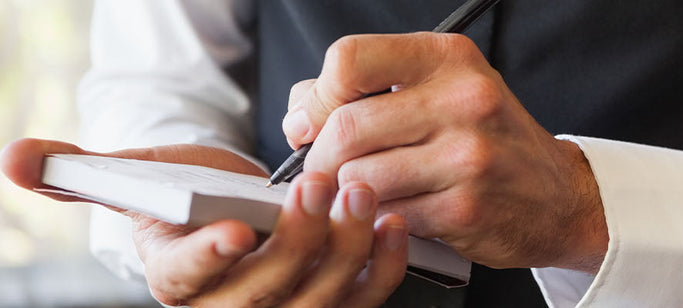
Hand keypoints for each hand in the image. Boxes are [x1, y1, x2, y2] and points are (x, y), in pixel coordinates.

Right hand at [1, 139, 406, 306]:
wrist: (231, 205)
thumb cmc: (183, 193)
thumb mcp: (134, 177)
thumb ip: (85, 172)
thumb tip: (18, 159)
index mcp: (176, 279)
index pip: (190, 280)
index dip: (211, 256)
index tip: (235, 230)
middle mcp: (230, 307)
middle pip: (265, 293)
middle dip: (297, 242)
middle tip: (320, 186)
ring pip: (319, 299)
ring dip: (346, 249)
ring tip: (360, 195)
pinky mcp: (330, 300)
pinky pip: (362, 299)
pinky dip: (384, 266)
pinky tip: (392, 225)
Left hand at [281, 32, 608, 271]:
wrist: (559, 196)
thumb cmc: (491, 139)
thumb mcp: (445, 90)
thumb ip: (373, 87)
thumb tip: (301, 112)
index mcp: (450, 59)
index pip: (349, 59)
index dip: (316, 96)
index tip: (312, 120)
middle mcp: (463, 100)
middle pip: (345, 127)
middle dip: (318, 158)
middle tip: (322, 171)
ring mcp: (467, 156)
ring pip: (359, 179)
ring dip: (346, 195)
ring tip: (361, 194)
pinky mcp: (465, 208)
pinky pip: (387, 216)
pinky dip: (376, 220)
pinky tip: (390, 214)